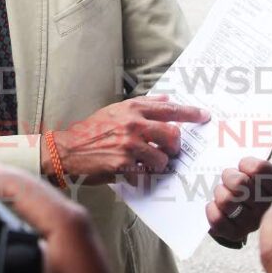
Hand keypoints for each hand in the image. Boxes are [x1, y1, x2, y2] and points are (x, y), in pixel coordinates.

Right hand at [45, 95, 208, 185]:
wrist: (67, 149)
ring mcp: (128, 145)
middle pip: (172, 135)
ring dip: (158, 163)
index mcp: (132, 108)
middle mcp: (132, 124)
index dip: (190, 113)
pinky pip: (145, 173)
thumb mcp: (116, 110)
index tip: (204, 116)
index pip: (169, 109)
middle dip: (175, 146)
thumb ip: (142, 105)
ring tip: (146, 163)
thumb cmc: (92, 130)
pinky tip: (131, 171)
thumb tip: (166, 98)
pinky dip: (141, 174)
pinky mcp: (123, 164)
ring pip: (162, 158)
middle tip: (171, 150)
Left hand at [207, 156, 271, 242]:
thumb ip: (269, 141)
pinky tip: (214, 204)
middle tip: (228, 177)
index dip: (245, 164)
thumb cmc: (247, 177)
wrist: (238, 204)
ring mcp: (252, 221)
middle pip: (239, 184)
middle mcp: (267, 205)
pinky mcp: (235, 233)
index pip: (259, 169)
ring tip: (222, 190)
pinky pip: (218, 220)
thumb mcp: (258, 157)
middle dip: (228, 176)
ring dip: (219, 192)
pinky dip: (212, 209)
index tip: (242, 165)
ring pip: (227, 201)